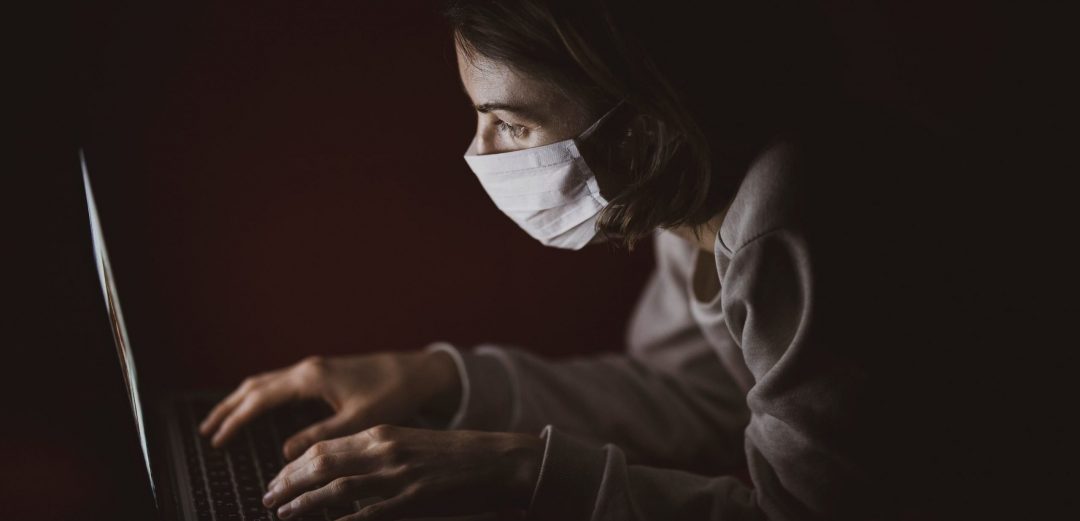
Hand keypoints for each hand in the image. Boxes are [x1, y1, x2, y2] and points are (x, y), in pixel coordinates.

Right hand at [199, 351, 459, 458]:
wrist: (419, 372)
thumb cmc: (393, 394)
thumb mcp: (358, 421)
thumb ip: (320, 437)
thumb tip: (286, 452)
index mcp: (311, 378)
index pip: (260, 399)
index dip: (236, 420)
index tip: (217, 440)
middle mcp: (308, 369)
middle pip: (256, 386)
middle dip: (229, 408)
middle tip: (207, 431)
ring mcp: (315, 368)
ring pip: (266, 382)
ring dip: (242, 400)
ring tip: (223, 420)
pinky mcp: (323, 373)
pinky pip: (280, 382)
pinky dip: (261, 395)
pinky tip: (259, 407)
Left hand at [262, 425, 543, 520]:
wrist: (495, 461)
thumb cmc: (455, 456)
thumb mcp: (410, 444)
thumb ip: (377, 454)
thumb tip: (340, 472)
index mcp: (383, 433)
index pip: (325, 447)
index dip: (295, 464)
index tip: (278, 476)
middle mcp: (383, 450)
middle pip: (321, 464)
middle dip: (288, 481)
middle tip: (268, 496)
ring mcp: (395, 477)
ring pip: (334, 489)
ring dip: (302, 502)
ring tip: (281, 512)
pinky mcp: (408, 501)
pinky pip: (364, 513)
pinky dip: (338, 520)